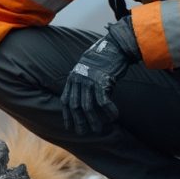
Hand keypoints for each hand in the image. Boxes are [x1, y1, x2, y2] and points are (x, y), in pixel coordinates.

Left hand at [61, 16, 139, 134]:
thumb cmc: (102, 61)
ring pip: (88, 107)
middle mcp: (78, 80)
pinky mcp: (102, 81)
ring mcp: (89, 80)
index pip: (65, 100)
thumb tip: (88, 105)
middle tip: (84, 132)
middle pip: (75, 106)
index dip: (67, 115)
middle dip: (79, 121)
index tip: (69, 127)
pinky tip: (114, 117)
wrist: (113, 46)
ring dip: (94, 120)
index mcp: (72, 78)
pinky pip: (103, 101)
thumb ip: (85, 86)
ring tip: (99, 130)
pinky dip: (108, 111)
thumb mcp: (88, 72)